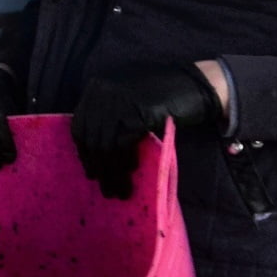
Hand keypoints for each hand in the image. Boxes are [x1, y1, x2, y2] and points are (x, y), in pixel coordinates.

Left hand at [70, 63, 225, 199]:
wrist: (197, 85)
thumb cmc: (163, 96)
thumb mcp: (127, 101)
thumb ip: (110, 118)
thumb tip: (95, 154)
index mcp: (96, 88)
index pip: (80, 126)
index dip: (84, 152)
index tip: (92, 171)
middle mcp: (103, 92)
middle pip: (91, 138)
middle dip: (98, 167)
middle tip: (107, 189)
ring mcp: (119, 101)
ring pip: (106, 145)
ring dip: (112, 173)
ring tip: (119, 190)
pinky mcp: (137, 113)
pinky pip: (123, 145)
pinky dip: (125, 162)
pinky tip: (132, 170)